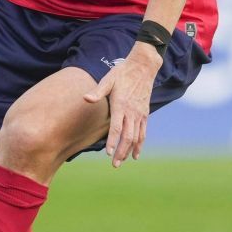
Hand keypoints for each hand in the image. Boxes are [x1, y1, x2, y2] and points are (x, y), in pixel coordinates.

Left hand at [83, 43, 161, 166]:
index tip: (108, 153)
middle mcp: (132, 112)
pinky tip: (136, 154)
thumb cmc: (122, 73)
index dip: (112, 141)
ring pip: (136, 137)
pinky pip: (143, 132)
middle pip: (127, 137)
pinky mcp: (145, 114)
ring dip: (129, 151)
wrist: (143, 67)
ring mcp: (140, 114)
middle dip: (121, 152)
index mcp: (121, 105)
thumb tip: (85, 98)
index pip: (116, 128)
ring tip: (122, 162)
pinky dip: (140, 144)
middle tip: (114, 165)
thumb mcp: (108, 79)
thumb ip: (97, 91)